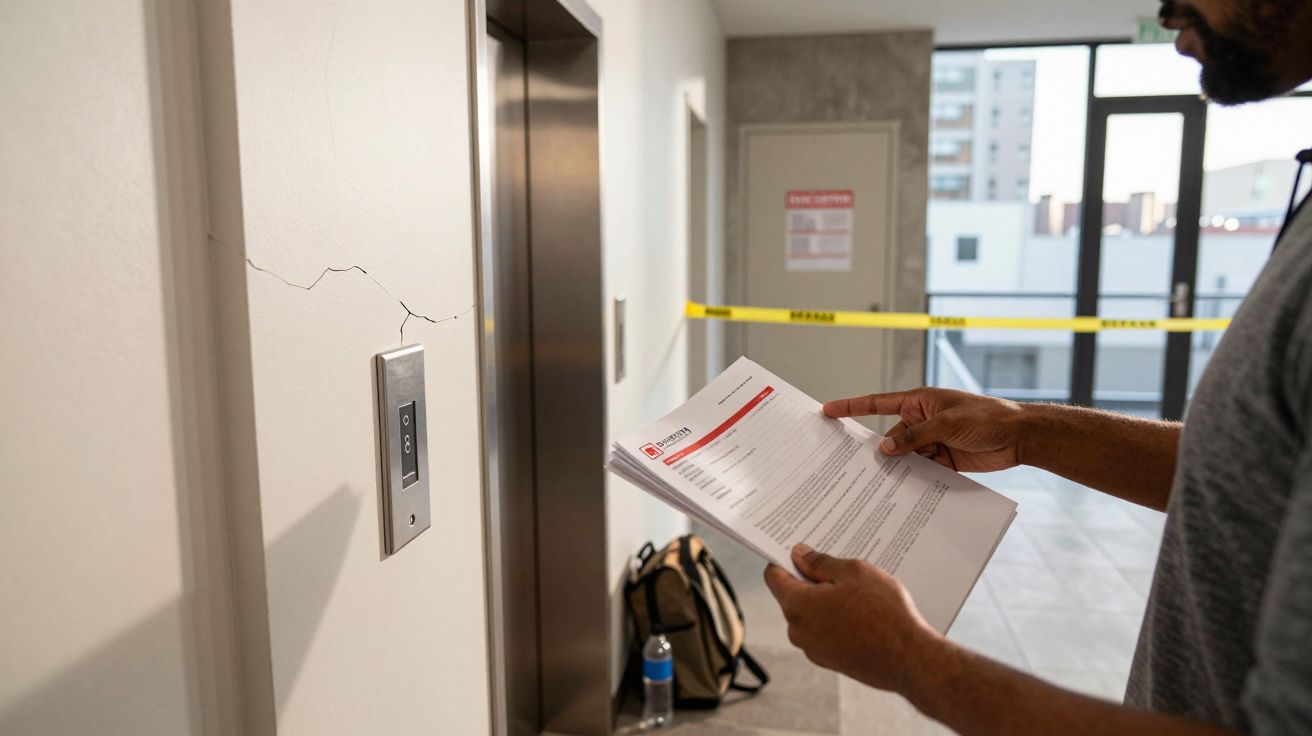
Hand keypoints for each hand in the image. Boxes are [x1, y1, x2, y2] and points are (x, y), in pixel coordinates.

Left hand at [764, 544, 939, 693]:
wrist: (910, 659)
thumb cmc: (885, 615)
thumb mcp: (854, 573)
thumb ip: (820, 562)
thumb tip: (799, 555)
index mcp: (798, 606)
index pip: (773, 576)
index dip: (785, 560)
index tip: (801, 552)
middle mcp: (798, 631)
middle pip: (793, 596)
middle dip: (811, 581)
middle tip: (840, 571)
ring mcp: (813, 650)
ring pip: (810, 615)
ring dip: (826, 602)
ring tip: (858, 595)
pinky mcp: (830, 661)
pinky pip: (824, 632)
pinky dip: (836, 621)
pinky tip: (862, 615)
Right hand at [822, 387, 1026, 472]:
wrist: (1020, 436)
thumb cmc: (986, 417)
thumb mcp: (947, 424)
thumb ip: (914, 437)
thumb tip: (885, 450)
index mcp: (919, 402)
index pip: (878, 404)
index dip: (851, 407)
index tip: (828, 410)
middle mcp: (921, 421)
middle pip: (890, 439)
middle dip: (878, 453)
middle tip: (853, 467)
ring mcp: (931, 442)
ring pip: (904, 458)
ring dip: (898, 469)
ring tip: (878, 486)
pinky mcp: (943, 461)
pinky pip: (921, 471)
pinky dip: (914, 480)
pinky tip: (904, 493)